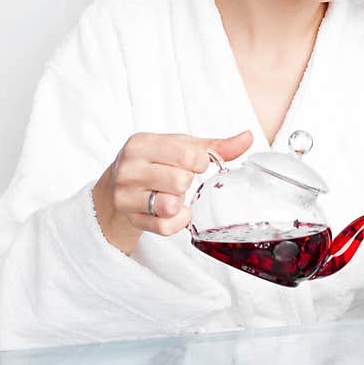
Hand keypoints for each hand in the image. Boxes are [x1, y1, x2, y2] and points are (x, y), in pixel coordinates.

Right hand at [92, 130, 252, 254]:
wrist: (115, 188)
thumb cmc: (154, 163)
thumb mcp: (179, 148)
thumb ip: (215, 146)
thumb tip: (248, 138)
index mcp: (141, 143)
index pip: (187, 154)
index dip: (200, 162)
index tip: (194, 163)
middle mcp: (129, 168)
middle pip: (181, 181)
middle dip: (187, 182)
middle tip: (179, 180)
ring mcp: (126, 196)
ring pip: (170, 206)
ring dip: (180, 202)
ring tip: (173, 195)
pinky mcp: (130, 219)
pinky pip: (165, 227)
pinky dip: (177, 222)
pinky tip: (174, 212)